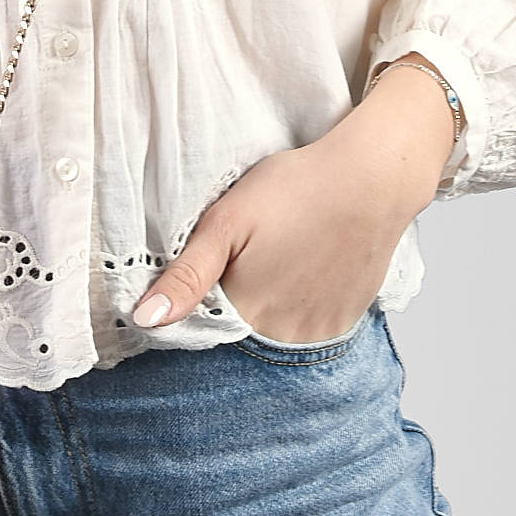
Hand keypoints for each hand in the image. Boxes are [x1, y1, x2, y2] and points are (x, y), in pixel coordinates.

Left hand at [130, 129, 430, 343]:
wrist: (371, 179)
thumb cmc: (294, 191)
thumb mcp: (225, 223)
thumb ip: (185, 277)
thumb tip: (144, 321)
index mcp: (246, 313)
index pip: (204, 329)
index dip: (199, 301)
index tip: (210, 270)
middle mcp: (283, 336)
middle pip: (241, 334)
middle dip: (234, 305)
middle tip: (250, 256)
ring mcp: (319, 333)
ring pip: (274, 334)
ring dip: (268, 309)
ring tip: (277, 260)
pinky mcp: (346, 322)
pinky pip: (309, 329)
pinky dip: (299, 308)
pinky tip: (302, 270)